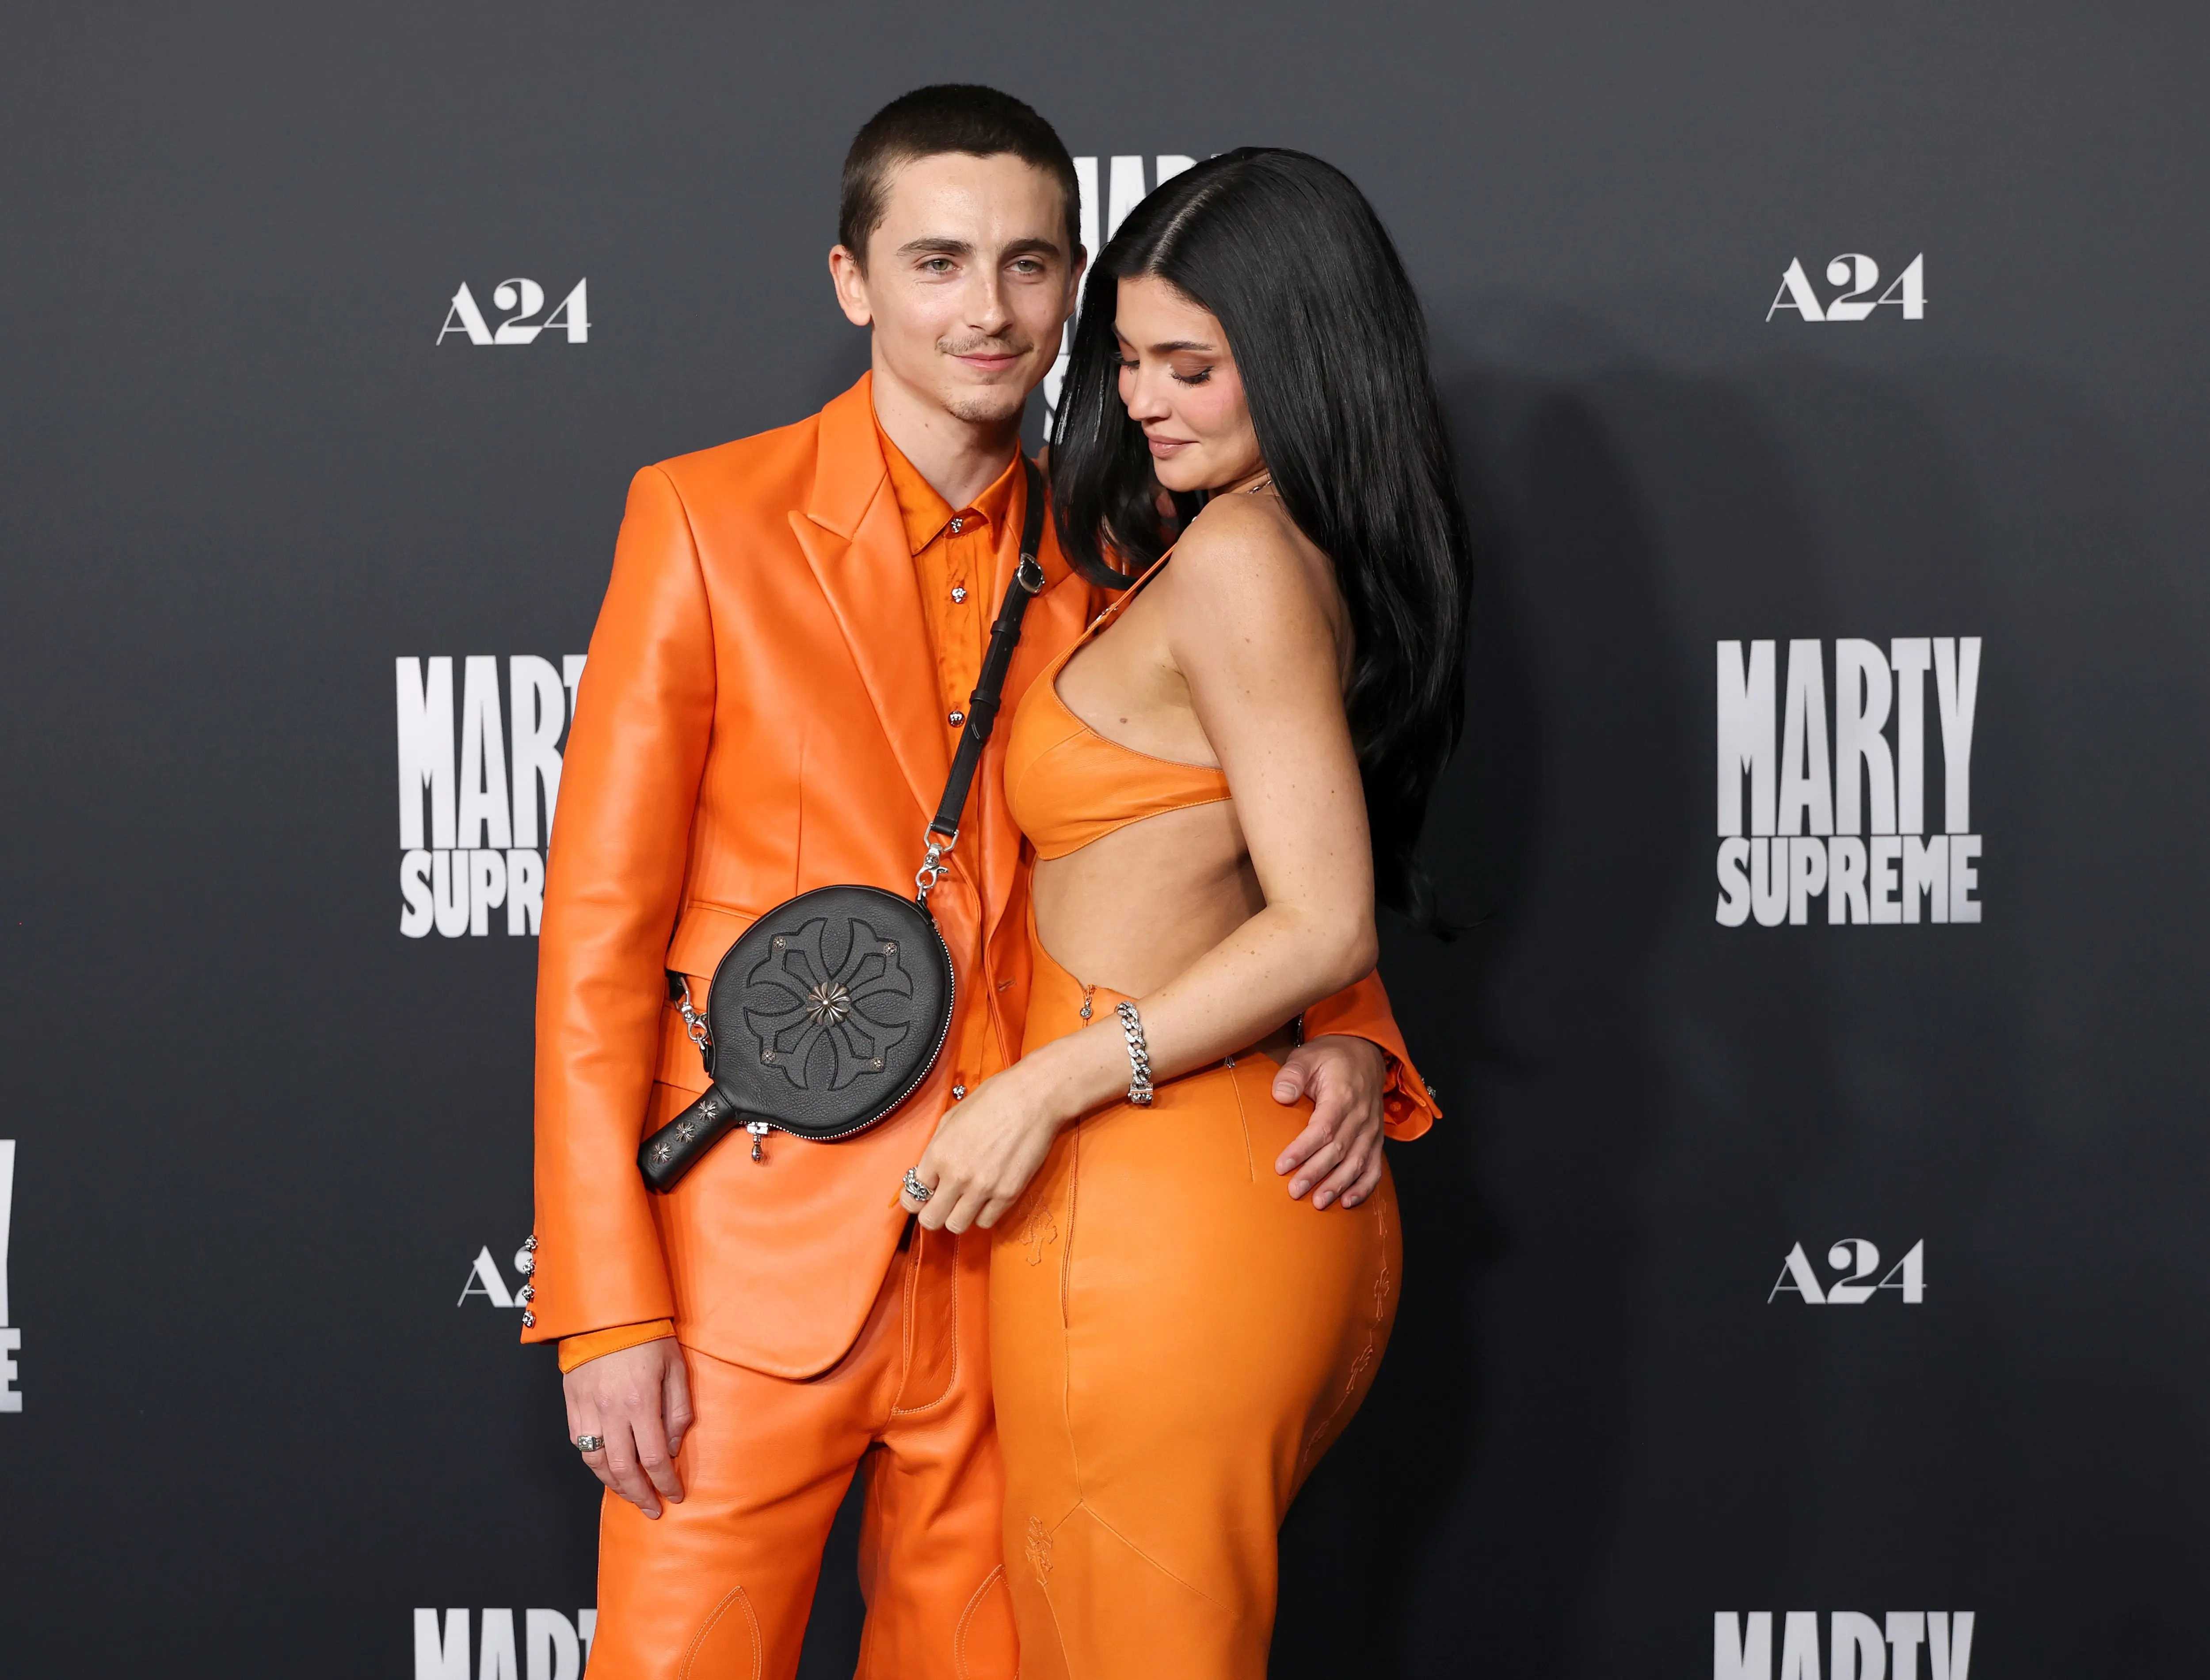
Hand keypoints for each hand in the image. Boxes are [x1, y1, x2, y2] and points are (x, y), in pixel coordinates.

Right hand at [562, 1337, 691, 1518]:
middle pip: (623, 1469)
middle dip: (639, 1495)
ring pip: (596, 1462)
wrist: (608, 1312)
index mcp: (641, 1401)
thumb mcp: (676, 1368)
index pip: (654, 1458)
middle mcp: (611, 1410)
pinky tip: (606, 1468)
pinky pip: (579, 1443)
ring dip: (614, 1485)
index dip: (666, 1482)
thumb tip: (671, 1447)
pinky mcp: (572, 1404)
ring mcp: (588, 1408)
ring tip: (630, 1495)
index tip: (675, 1494)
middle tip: (652, 1508)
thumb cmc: (648, 1336)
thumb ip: (677, 1410)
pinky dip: (593, 1462)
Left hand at [901, 1066, 1062, 1234]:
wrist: (1032, 1098)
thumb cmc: (992, 1100)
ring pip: (957, 1225)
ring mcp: (983, 1188)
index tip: (922, 1197)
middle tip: (941, 1204)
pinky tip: (986, 1198)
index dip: (914, 1200)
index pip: (912, 1197)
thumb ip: (936, 1150)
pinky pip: (986, 1221)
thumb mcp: (951, 1119)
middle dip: (932, 1214)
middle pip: (931, 1220)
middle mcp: (956, 1176)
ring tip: (965, 1201)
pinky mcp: (1008, 1194)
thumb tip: (929, 1172)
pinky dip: (983, 1213)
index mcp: (938, 1154)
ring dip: (958, 1216)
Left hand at [1272, 1034, 1385, 1209]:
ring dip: (1338, 1185)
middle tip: (1294, 1191)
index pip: (1323, 1128)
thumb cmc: (1331, 1057)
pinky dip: (1364, 1186)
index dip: (1303, 1149)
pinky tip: (1348, 1201)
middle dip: (1316, 1174)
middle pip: (1339, 1150)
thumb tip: (1281, 1096)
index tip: (1282, 1166)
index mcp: (1343, 1095)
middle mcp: (1361, 1116)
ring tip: (1319, 1202)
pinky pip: (1374, 1167)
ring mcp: (1371, 1130)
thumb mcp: (1306, 1056)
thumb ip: (1292, 1075)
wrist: (1364, 1052)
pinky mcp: (1376, 1139)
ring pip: (1357, 1163)